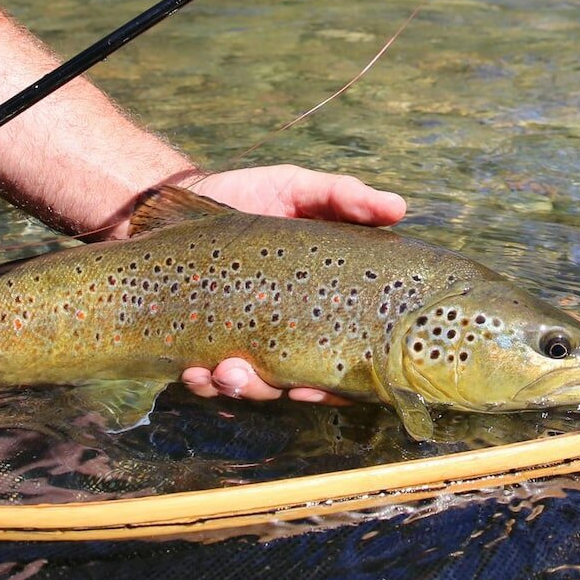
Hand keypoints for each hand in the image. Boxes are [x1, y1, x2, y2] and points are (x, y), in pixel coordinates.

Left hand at [178, 164, 402, 404]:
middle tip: (272, 385)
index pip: (340, 356)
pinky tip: (194, 370)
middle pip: (293, 383)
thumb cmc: (249, 194)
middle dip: (282, 390)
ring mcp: (240, 338)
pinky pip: (202, 376)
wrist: (181, 195)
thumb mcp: (299, 188)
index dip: (336, 384)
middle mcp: (282, 329)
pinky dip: (200, 379)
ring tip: (224, 372)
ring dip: (239, 388)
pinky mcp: (198, 340)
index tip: (318, 387)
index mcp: (317, 303)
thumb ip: (344, 197)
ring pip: (247, 386)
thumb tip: (398, 207)